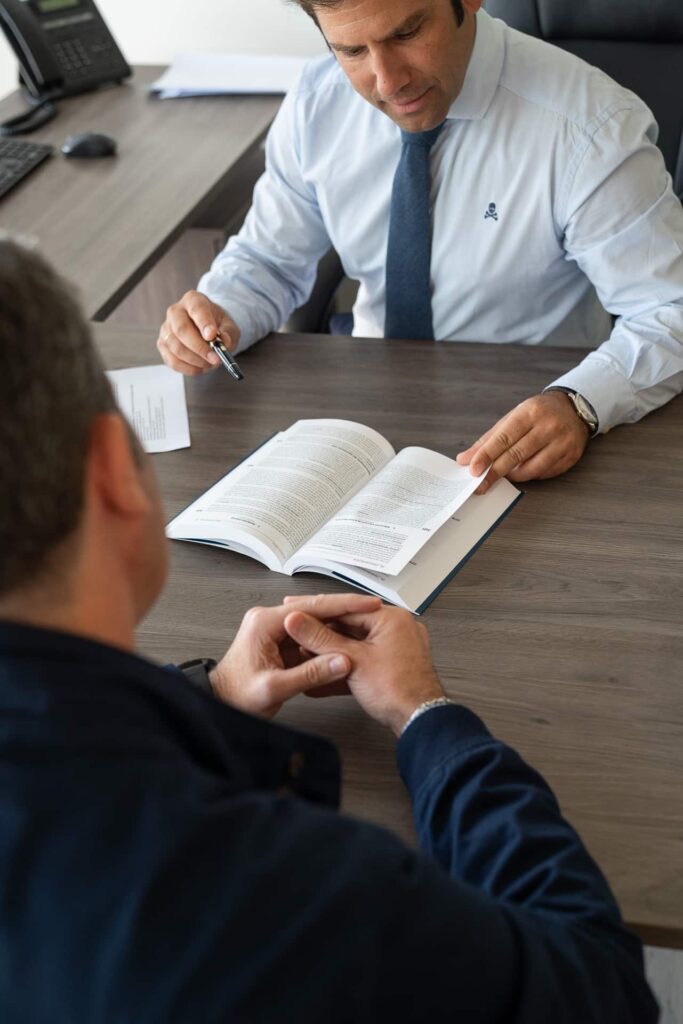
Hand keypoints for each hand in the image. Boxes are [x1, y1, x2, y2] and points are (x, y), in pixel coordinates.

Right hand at [157, 290, 240, 376]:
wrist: (206, 330)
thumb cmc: (217, 326)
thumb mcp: (229, 326)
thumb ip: (229, 333)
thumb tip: (224, 342)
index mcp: (193, 300)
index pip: (196, 308)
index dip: (204, 323)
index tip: (212, 335)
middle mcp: (175, 311)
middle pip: (181, 330)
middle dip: (200, 348)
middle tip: (215, 359)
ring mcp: (166, 328)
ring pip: (177, 348)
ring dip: (196, 361)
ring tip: (211, 363)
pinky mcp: (162, 344)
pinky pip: (173, 361)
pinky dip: (189, 368)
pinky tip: (201, 368)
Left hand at [209, 594, 380, 718]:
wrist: (219, 704)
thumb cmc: (236, 696)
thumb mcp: (274, 688)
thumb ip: (310, 674)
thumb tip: (342, 661)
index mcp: (265, 622)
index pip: (313, 607)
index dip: (344, 605)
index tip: (368, 603)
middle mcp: (268, 619)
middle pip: (316, 608)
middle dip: (345, 609)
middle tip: (373, 608)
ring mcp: (274, 628)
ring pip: (315, 621)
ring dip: (338, 623)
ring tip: (365, 623)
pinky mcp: (279, 640)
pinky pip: (309, 634)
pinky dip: (328, 637)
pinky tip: (346, 640)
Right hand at [282, 599, 445, 736]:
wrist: (419, 720)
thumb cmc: (400, 691)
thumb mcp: (351, 660)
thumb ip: (321, 639)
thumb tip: (300, 623)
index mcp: (392, 618)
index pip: (345, 609)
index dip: (317, 613)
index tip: (299, 615)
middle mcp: (398, 629)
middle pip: (349, 627)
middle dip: (322, 637)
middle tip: (299, 637)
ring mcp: (397, 648)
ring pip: (355, 645)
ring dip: (331, 653)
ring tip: (308, 658)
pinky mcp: (393, 666)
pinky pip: (364, 660)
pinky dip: (345, 665)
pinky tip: (326, 674)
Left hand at [457, 392, 589, 493]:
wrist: (574, 408)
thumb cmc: (538, 413)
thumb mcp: (512, 418)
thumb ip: (488, 439)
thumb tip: (465, 459)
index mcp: (529, 413)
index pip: (504, 438)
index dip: (487, 455)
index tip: (473, 469)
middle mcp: (548, 426)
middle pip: (516, 455)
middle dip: (495, 472)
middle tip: (481, 484)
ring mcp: (562, 442)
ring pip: (532, 469)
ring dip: (514, 475)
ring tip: (506, 473)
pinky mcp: (571, 456)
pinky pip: (545, 473)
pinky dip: (531, 475)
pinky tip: (525, 469)